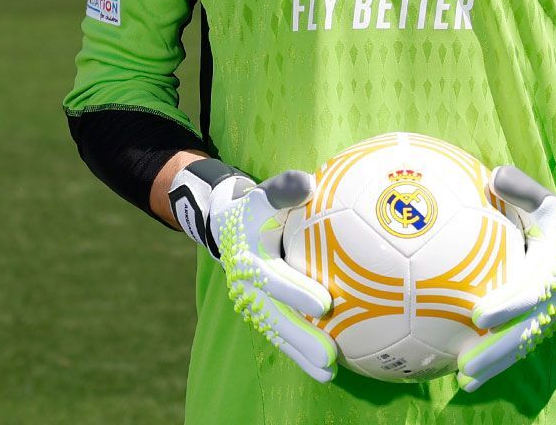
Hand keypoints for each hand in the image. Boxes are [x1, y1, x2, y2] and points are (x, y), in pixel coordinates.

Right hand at [169, 159, 337, 382]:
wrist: (224, 227)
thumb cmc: (254, 208)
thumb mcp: (261, 194)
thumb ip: (282, 188)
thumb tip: (307, 182)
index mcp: (249, 259)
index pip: (275, 279)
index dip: (297, 292)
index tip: (325, 304)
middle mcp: (247, 287)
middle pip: (276, 317)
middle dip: (302, 338)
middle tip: (330, 354)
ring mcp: (252, 304)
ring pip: (278, 333)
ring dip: (302, 354)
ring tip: (329, 372)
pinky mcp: (260, 313)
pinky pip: (281, 335)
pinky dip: (300, 352)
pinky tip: (327, 370)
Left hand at [457, 164, 555, 392]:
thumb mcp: (547, 200)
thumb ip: (523, 188)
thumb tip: (494, 174)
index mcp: (552, 271)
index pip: (527, 293)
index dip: (505, 306)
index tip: (477, 314)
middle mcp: (553, 300)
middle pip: (523, 332)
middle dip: (493, 351)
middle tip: (463, 365)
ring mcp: (550, 316)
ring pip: (521, 346)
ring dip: (494, 365)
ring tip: (462, 381)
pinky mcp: (544, 323)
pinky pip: (520, 345)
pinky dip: (499, 363)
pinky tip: (470, 378)